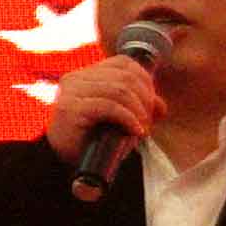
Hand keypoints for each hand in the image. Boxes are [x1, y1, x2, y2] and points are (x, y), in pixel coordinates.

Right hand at [43, 54, 162, 178]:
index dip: (144, 81)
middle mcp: (76, 78)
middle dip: (145, 99)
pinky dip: (128, 119)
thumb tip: (161, 106)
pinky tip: (134, 131)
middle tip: (148, 121)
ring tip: (142, 129)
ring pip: (120, 90)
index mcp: (86, 74)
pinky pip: (109, 106)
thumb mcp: (120, 119)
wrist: (64, 162)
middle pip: (125, 77)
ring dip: (138, 111)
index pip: (123, 63)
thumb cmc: (92, 139)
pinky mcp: (70, 109)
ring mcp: (71, 92)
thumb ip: (139, 107)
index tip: (152, 104)